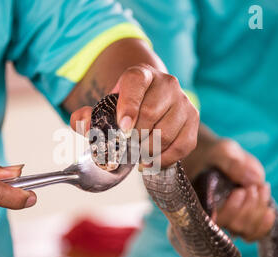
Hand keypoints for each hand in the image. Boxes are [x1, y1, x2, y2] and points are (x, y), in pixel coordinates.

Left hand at [70, 63, 198, 166]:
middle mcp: (166, 83)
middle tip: (126, 147)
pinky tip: (151, 162)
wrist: (149, 100)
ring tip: (137, 155)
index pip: (135, 85)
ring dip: (148, 151)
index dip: (129, 107)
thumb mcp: (103, 107)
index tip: (123, 128)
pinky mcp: (193, 119)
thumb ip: (86, 116)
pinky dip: (165, 159)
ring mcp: (183, 100)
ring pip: (166, 133)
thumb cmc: (123, 107)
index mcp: (140, 74)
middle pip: (150, 114)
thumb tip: (84, 124)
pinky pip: (182, 145)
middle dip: (134, 138)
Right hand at [204, 139, 274, 241]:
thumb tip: (255, 179)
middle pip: (234, 226)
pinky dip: (264, 225)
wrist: (218, 158)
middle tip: (253, 186)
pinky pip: (254, 233)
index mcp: (201, 202)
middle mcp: (214, 216)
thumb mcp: (222, 151)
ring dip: (258, 210)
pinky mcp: (243, 219)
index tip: (240, 191)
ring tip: (262, 188)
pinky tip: (269, 211)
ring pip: (246, 230)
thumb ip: (233, 162)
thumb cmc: (216, 154)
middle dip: (249, 206)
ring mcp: (229, 220)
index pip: (215, 219)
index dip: (230, 210)